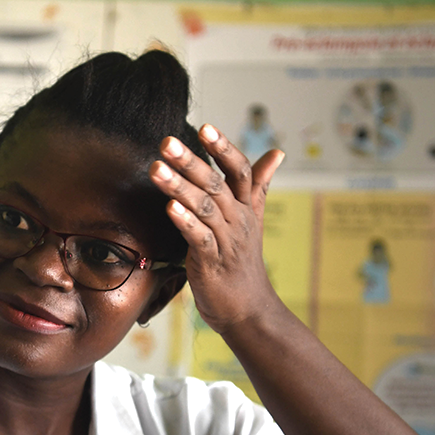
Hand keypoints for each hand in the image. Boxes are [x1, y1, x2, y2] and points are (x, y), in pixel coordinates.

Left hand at [149, 125, 284, 335]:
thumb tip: (278, 152)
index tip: (204, 127)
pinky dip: (185, 222)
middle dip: (190, 160)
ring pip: (204, 207)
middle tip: (166, 142)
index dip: (223, 148)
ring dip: (179, 187)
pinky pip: (200, 238)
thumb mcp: (252, 219)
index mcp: (246, 206)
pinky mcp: (212, 262)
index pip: (239, 170)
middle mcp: (239, 219)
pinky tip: (169, 208)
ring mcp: (227, 241)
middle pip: (215, 184)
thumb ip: (259, 184)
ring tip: (156, 169)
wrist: (248, 308)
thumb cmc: (242, 261)